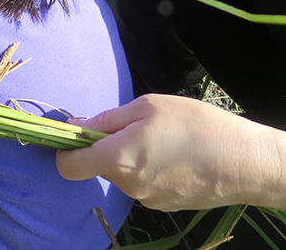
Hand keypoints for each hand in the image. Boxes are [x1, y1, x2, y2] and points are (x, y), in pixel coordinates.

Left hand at [56, 94, 285, 210]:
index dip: (65, 149)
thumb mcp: (147, 107)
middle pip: (99, 166)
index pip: (68, 166)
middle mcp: (128, 185)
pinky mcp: (165, 205)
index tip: (75, 134)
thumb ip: (107, 119)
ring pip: (123, 174)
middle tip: (135, 125)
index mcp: (118, 159)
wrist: (248, 162)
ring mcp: (147, 199)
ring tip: (162, 139)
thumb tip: (75, 126)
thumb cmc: (196, 125)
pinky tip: (175, 156)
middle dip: (107, 146)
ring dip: (131, 157)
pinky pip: (144, 183)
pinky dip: (149, 169)